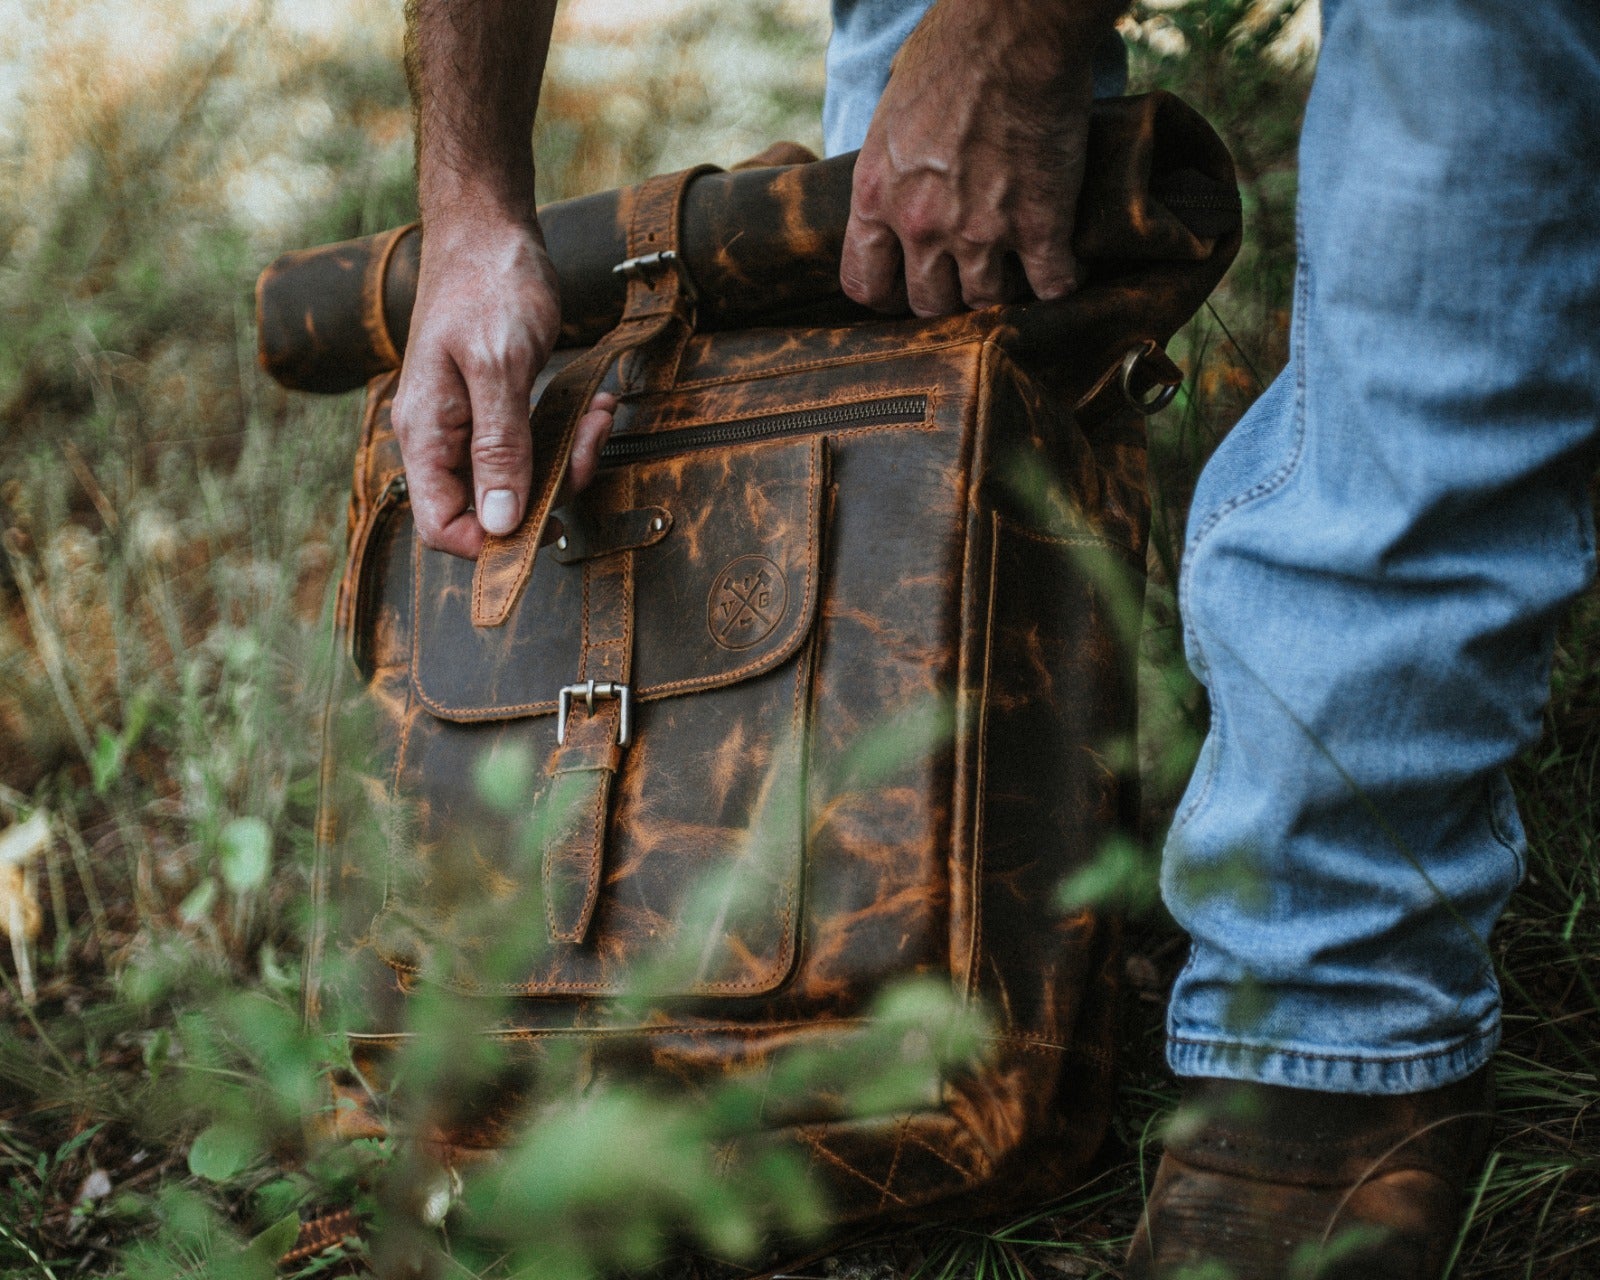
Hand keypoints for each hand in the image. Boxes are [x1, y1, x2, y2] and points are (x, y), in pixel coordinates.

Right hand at [390, 208, 615, 558]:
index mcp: (426, 433)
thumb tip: (498, 521)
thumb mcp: (499, 365)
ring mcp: (469, 423)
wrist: (488, 228)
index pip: (441, 525)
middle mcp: (442, 437)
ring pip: (519, 479)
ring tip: (598, 420)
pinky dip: (568, 435)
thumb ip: (500, 445)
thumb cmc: (487, 283)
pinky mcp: (497, 407)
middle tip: (588, 449)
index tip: (546, 524)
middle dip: (548, 492)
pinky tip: (596, 408)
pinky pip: (533, 445)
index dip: (489, 543)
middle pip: (488, 509)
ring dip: (568, 460)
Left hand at [840, 0, 1111, 316]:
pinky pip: (1050, 285)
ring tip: (1016, 270)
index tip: (904, 291)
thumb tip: (897, 182)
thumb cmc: (953, 50)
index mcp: (876, 196)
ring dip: (1001, 290)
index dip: (885, 296)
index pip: (864, 284)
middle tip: (966, 278)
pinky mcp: (1040, 225)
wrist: (1018, 29)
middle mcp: (921, 224)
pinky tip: (1065, 267)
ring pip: (985, 302)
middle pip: (928, 304)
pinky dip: (1061, 282)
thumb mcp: (891, 112)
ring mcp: (981, 231)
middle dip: (947, 296)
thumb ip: (891, 166)